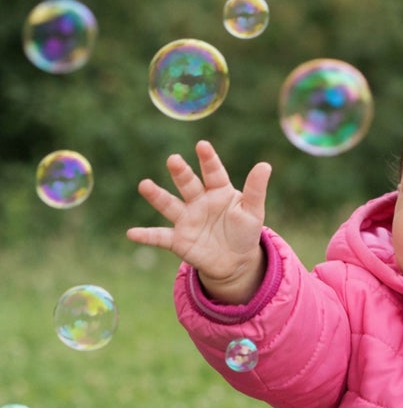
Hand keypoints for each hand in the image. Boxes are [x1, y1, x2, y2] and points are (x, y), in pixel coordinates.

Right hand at [127, 139, 270, 303]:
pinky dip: (146, 235)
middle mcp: (198, 201)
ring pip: (169, 205)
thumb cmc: (244, 231)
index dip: (209, 160)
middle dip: (181, 172)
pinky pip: (159, 236)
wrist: (235, 261)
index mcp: (218, 190)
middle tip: (174, 160)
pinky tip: (132, 233)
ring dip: (156, 196)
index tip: (203, 146)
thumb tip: (265, 165)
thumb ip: (256, 190)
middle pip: (188, 184)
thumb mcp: (254, 212)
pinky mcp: (177, 239)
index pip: (213, 172)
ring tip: (144, 185)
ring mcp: (186, 219)